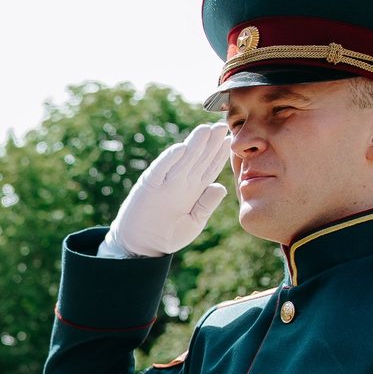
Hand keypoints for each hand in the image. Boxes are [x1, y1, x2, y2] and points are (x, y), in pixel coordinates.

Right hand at [100, 122, 232, 257]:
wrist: (142, 247)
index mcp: (194, 189)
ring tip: (205, 130)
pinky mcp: (149, 186)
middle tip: (222, 126)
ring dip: (193, 145)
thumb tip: (222, 187)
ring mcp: (165, 182)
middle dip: (210, 143)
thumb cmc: (168, 236)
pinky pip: (160, 170)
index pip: (209, 167)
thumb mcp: (193, 223)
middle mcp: (181, 182)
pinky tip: (180, 148)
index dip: (219, 154)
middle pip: (198, 159)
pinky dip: (169, 159)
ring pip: (182, 160)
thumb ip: (206, 205)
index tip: (230, 140)